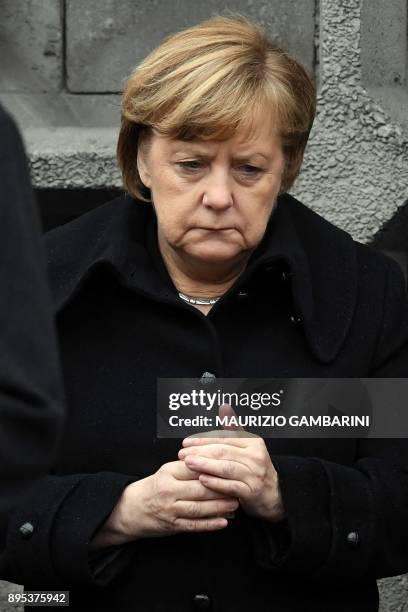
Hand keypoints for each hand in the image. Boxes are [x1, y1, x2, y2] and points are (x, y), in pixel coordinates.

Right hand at [91, 460, 238, 547]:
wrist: (130, 509)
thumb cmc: (154, 487)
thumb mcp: (167, 471)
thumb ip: (188, 467)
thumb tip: (213, 459)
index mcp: (169, 472)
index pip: (195, 468)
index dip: (213, 468)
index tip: (230, 467)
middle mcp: (168, 490)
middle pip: (200, 488)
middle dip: (221, 488)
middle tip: (238, 487)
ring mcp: (170, 509)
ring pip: (198, 508)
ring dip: (219, 506)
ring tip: (235, 503)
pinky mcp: (172, 525)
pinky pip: (193, 525)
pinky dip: (209, 524)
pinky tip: (223, 522)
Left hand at [178, 405, 284, 521]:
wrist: (273, 494)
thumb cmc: (255, 468)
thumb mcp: (247, 446)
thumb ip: (233, 428)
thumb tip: (224, 407)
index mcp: (253, 442)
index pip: (224, 438)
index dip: (204, 440)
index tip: (186, 442)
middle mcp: (255, 456)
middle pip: (223, 451)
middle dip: (200, 452)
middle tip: (183, 453)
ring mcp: (254, 474)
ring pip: (226, 467)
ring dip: (205, 465)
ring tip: (188, 464)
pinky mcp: (252, 491)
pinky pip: (230, 486)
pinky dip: (215, 483)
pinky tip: (202, 480)